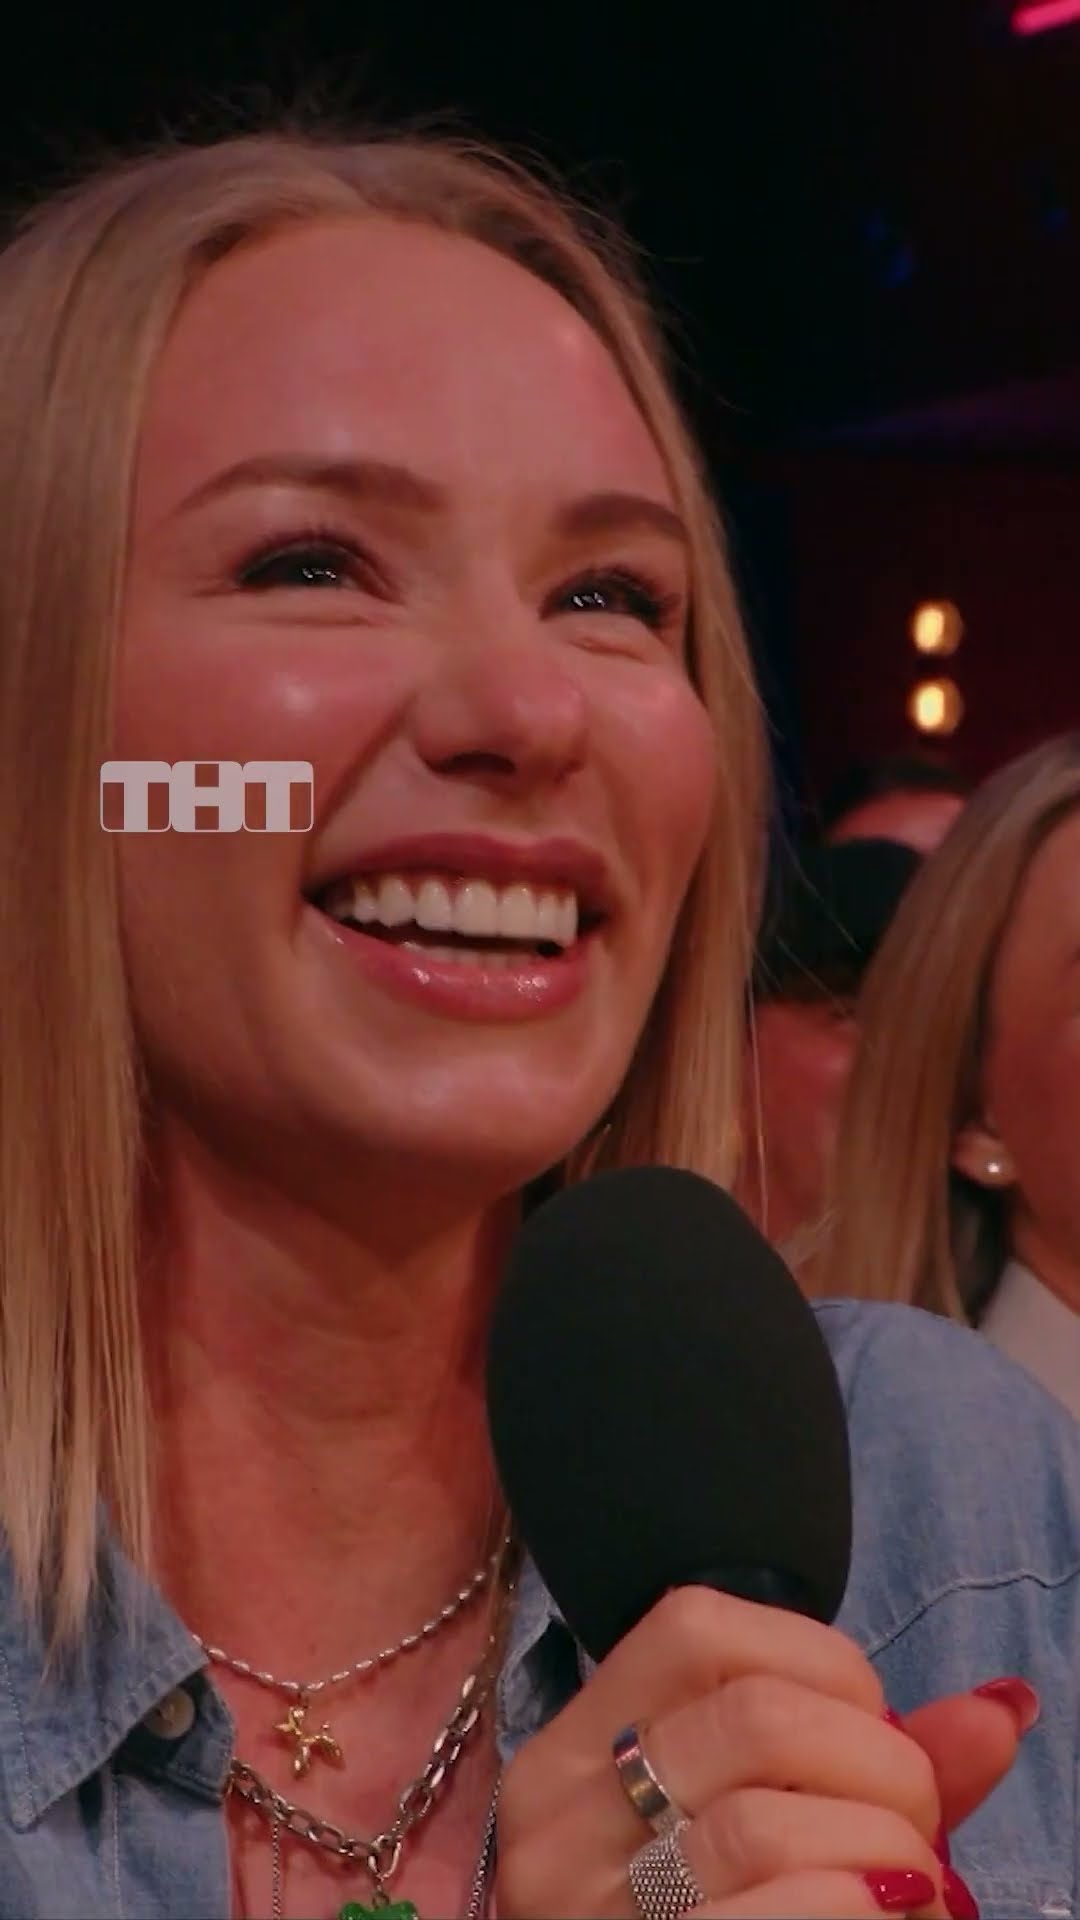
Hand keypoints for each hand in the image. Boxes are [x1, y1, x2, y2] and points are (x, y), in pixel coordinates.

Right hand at [496, 1588, 1014, 1917]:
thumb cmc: (705, 1919)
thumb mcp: (755, 1821)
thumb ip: (871, 1762)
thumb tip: (999, 1713)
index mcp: (576, 1745)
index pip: (693, 1625)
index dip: (820, 1660)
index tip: (872, 1730)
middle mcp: (557, 1814)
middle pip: (751, 1717)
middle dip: (880, 1762)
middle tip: (914, 1826)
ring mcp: (581, 1904)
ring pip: (762, 1825)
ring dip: (883, 1851)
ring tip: (910, 1887)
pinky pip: (777, 1912)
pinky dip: (854, 1910)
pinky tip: (881, 1918)